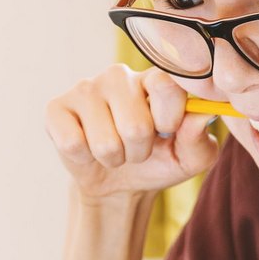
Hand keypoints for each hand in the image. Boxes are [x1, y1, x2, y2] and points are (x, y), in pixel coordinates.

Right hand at [45, 64, 219, 201]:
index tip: (168, 131)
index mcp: (156, 79)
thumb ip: (200, 138)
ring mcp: (86, 88)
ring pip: (105, 141)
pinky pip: (73, 143)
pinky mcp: (56, 108)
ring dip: (114, 158)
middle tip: (137, 148)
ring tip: (115, 150)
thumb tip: (202, 115)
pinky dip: (85, 158)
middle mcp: (120, 76)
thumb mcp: (190, 158)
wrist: (120, 183)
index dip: (169, 119)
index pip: (166, 85)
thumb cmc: (160, 161)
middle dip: (140, 151)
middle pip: (135, 125)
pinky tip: (87, 148)